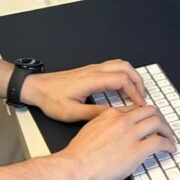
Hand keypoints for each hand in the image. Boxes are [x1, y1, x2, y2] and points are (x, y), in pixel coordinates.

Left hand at [22, 59, 148, 122]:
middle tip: (143, 97)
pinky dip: (124, 74)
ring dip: (132, 76)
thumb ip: (93, 113)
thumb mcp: (71, 113)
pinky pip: (113, 67)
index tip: (140, 105)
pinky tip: (123, 87)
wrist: (36, 87)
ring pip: (120, 64)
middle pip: (125, 67)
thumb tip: (113, 115)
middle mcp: (94, 70)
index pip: (121, 80)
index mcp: (91, 79)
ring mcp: (92, 68)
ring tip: (136, 92)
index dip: (134, 92)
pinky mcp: (90, 70)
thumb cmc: (50, 99)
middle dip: (138, 82)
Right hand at [60, 104, 175, 179]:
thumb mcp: (90, 131)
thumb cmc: (77, 156)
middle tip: (163, 128)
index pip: (134, 109)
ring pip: (158, 122)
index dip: (144, 115)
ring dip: (167, 130)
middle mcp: (122, 120)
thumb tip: (113, 134)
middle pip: (149, 111)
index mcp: (109, 115)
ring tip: (169, 138)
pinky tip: (170, 149)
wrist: (73, 168)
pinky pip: (159, 142)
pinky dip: (168, 144)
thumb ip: (104, 127)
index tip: (147, 122)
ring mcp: (130, 134)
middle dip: (159, 118)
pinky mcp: (136, 150)